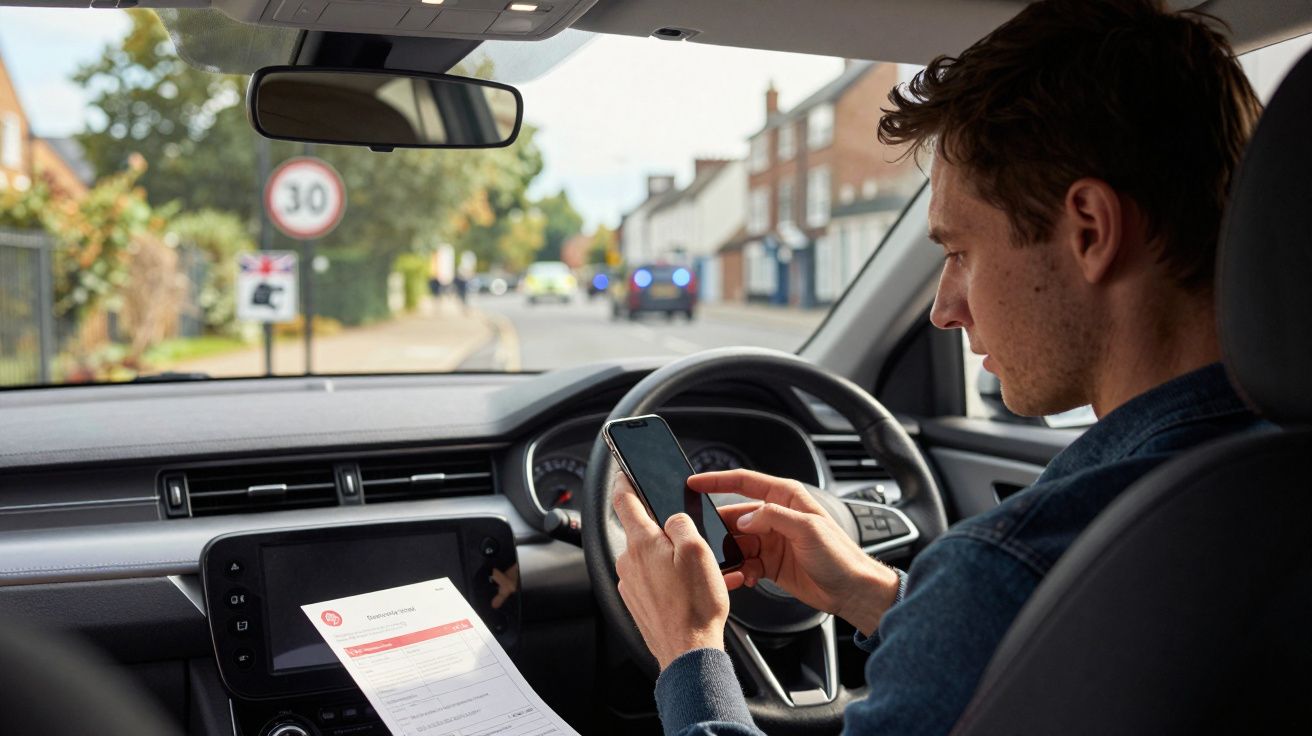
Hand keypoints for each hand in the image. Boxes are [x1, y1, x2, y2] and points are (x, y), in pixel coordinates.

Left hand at [612, 474, 731, 669]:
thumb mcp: (699, 552)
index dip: (624, 479)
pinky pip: (651, 579)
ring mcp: (630, 583)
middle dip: (664, 531)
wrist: (688, 652)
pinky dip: (669, 579)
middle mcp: (629, 561)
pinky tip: (689, 591)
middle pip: (642, 531)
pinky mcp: (636, 600)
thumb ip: (681, 525)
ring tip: (697, 575)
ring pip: (649, 557)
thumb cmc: (695, 606)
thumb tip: (672, 519)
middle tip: (691, 543)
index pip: (624, 499)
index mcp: (642, 543)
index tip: (624, 469)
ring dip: (670, 559)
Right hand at [690, 469, 899, 635]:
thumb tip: (744, 519)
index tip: (694, 483)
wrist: (852, 590)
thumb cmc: (840, 557)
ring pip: (737, 542)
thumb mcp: (808, 529)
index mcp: (786, 499)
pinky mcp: (770, 562)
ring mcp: (772, 540)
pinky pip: (745, 562)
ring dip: (731, 554)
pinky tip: (747, 577)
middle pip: (735, 516)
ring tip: (730, 565)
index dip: (717, 481)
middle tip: (708, 541)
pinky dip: (741, 570)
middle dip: (720, 528)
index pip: (745, 482)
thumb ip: (773, 518)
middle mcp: (777, 517)